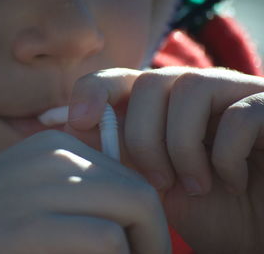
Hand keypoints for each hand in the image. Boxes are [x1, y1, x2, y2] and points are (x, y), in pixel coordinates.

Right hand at [0, 131, 169, 253]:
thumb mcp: (32, 187)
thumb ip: (74, 188)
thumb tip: (126, 213)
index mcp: (56, 145)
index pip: (127, 174)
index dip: (147, 214)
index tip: (145, 243)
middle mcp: (55, 157)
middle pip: (138, 191)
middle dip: (156, 233)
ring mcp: (42, 187)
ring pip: (134, 209)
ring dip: (144, 247)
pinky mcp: (31, 225)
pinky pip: (106, 239)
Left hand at [66, 67, 263, 252]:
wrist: (254, 232)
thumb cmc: (202, 210)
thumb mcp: (148, 183)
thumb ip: (113, 152)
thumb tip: (64, 128)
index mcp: (163, 108)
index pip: (121, 77)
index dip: (94, 89)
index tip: (77, 120)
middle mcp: (197, 93)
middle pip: (151, 81)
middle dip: (144, 136)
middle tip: (158, 181)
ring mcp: (235, 95)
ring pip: (191, 87)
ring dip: (183, 147)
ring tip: (195, 186)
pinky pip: (241, 114)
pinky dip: (227, 156)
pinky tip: (230, 183)